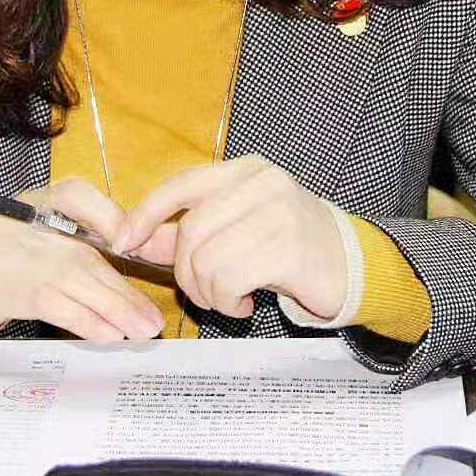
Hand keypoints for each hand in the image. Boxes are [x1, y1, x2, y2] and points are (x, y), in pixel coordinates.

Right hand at [0, 177, 165, 343]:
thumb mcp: (31, 236)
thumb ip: (71, 239)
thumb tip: (132, 258)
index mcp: (33, 202)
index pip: (77, 194)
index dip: (111, 217)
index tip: (136, 248)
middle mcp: (23, 221)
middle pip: (84, 252)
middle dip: (123, 288)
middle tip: (152, 318)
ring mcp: (13, 253)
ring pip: (76, 279)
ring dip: (116, 309)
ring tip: (141, 331)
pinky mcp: (6, 287)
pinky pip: (56, 304)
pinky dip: (87, 321)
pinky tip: (109, 335)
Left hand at [113, 154, 346, 320]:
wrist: (352, 268)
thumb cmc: (289, 248)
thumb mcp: (238, 231)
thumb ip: (187, 233)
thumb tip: (134, 238)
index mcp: (247, 171)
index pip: (181, 184)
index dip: (145, 213)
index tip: (123, 241)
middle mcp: (263, 183)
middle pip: (189, 231)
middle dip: (184, 272)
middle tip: (204, 291)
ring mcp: (278, 213)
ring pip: (205, 260)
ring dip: (208, 293)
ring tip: (230, 298)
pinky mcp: (288, 249)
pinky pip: (228, 281)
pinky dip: (227, 303)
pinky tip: (246, 304)